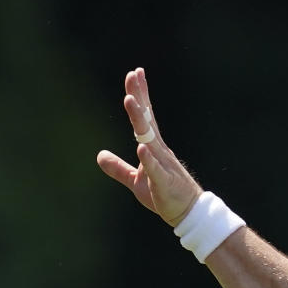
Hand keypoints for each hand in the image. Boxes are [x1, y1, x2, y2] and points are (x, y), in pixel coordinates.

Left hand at [97, 67, 201, 225]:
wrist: (187, 213)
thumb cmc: (164, 195)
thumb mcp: (136, 180)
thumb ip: (118, 167)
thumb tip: (99, 155)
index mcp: (153, 148)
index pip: (145, 117)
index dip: (140, 96)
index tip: (135, 74)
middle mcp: (159, 150)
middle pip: (147, 119)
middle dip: (140, 97)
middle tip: (134, 74)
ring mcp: (162, 164)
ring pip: (149, 138)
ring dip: (140, 120)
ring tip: (130, 101)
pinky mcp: (163, 182)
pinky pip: (155, 168)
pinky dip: (148, 158)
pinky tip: (141, 148)